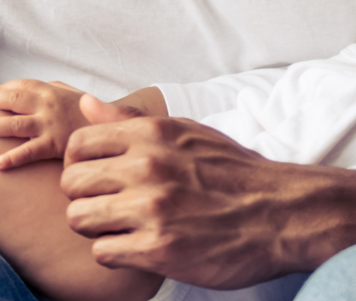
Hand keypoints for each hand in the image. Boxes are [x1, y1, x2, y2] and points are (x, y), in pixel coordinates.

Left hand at [0, 79, 104, 169]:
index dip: (3, 89)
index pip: (21, 85)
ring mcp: (49, 124)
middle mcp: (47, 104)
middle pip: (12, 98)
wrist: (116, 129)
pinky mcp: (54, 144)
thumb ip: (53, 89)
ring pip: (13, 123)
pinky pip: (27, 152)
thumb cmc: (92, 115)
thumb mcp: (74, 95)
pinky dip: (10, 158)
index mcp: (51, 90)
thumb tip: (29, 87)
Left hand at [59, 95, 325, 288]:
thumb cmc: (233, 172)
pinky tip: (136, 247)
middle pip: (71, 183)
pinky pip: (103, 252)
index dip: (80, 164)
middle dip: (84, 197)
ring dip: (96, 227)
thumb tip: (84, 102)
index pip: (77, 144)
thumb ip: (129, 121)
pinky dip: (115, 253)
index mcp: (151, 135)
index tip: (96, 178)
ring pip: (80, 218)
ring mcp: (151, 209)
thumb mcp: (186, 132)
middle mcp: (147, 167)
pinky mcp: (159, 249)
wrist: (283, 214)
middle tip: (107, 207)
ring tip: (120, 228)